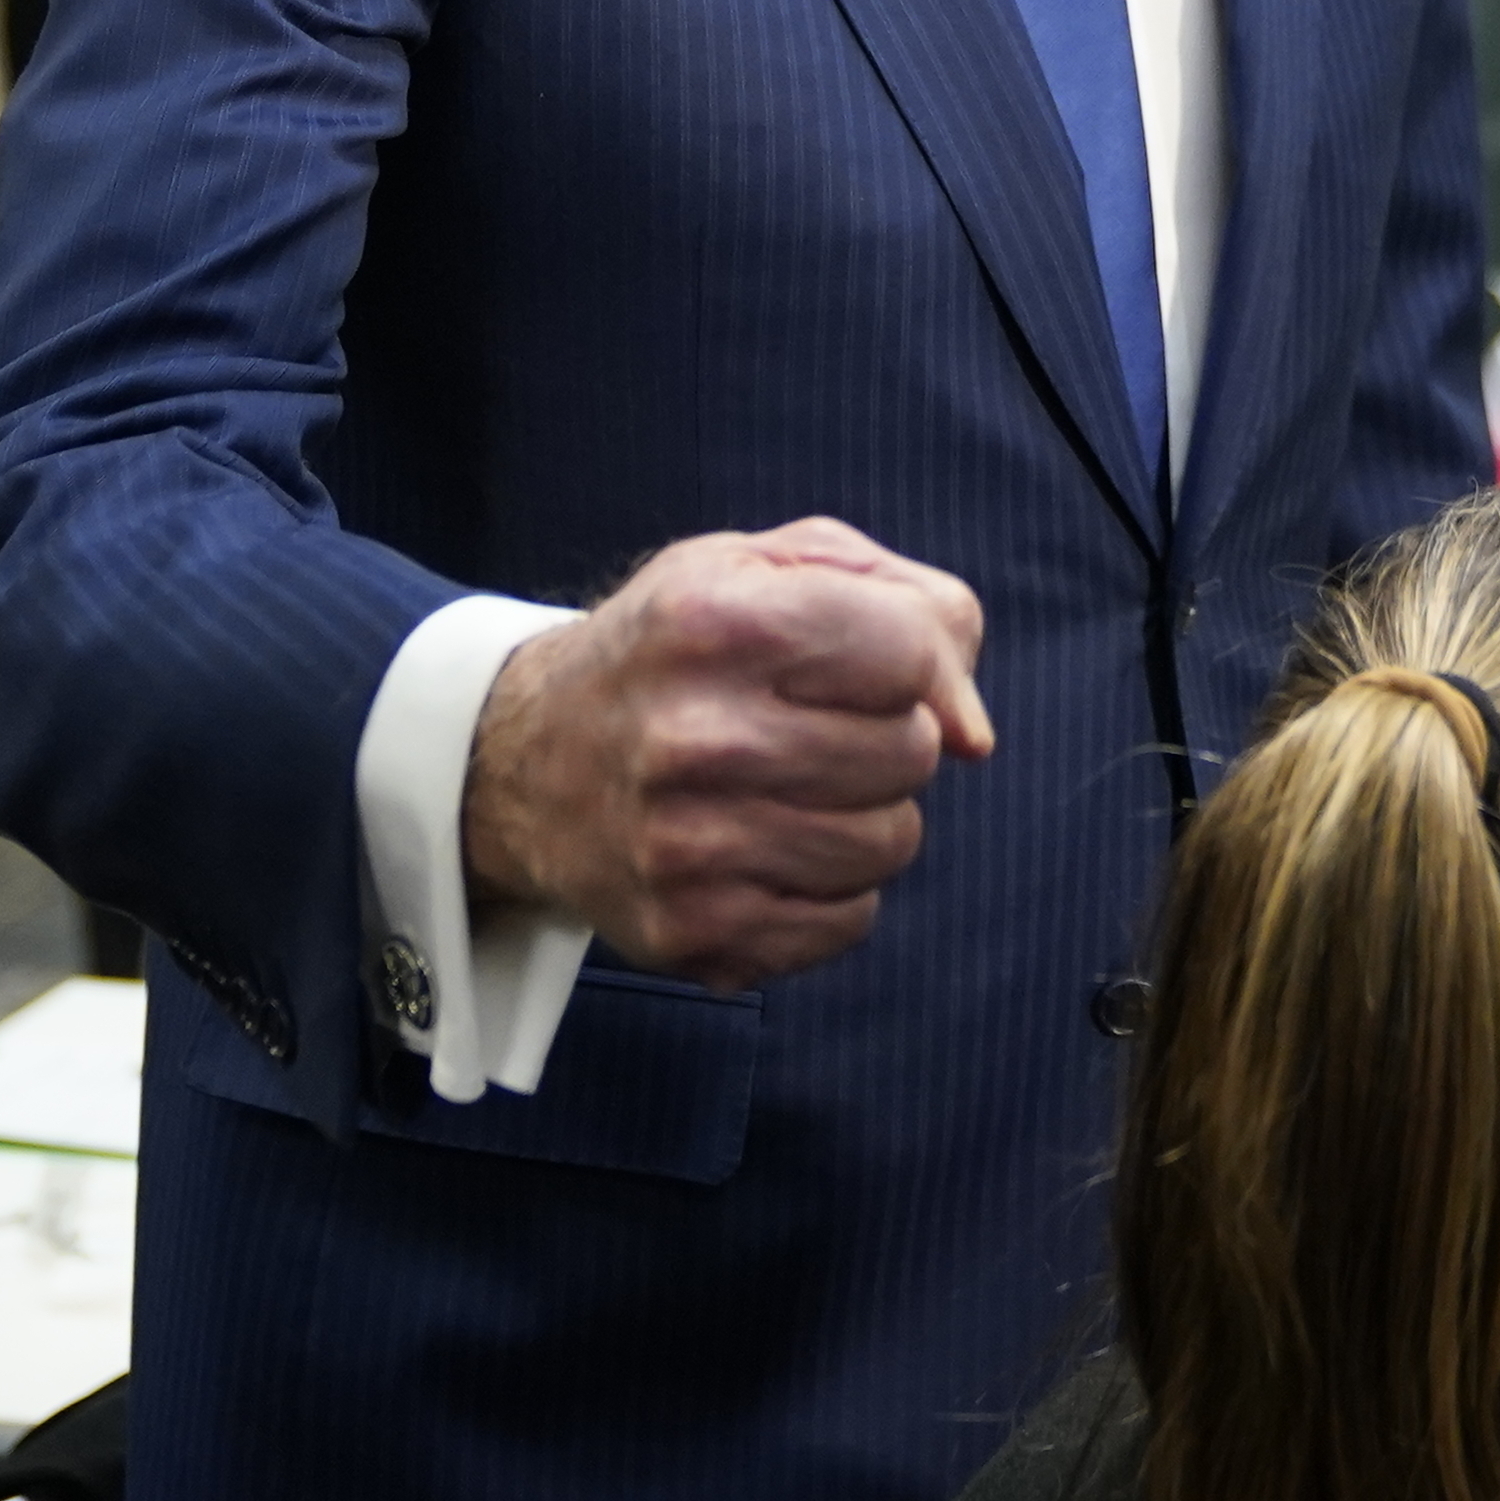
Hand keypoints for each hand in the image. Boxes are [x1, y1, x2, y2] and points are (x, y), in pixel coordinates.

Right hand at [461, 517, 995, 989]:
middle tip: (812, 729)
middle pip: (909, 754)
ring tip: (792, 790)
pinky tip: (771, 849)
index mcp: (717, 623)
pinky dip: (831, 890)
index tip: (872, 667)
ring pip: (890, 845)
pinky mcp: (691, 931)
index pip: (910, 651)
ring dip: (865, 816)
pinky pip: (848, 923)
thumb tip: (973, 733)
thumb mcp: (767, 568)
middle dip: (887, 738)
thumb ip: (906, 603)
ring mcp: (689, 847)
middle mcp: (696, 738)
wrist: (526, 763)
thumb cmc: (675, 650)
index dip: (917, 659)